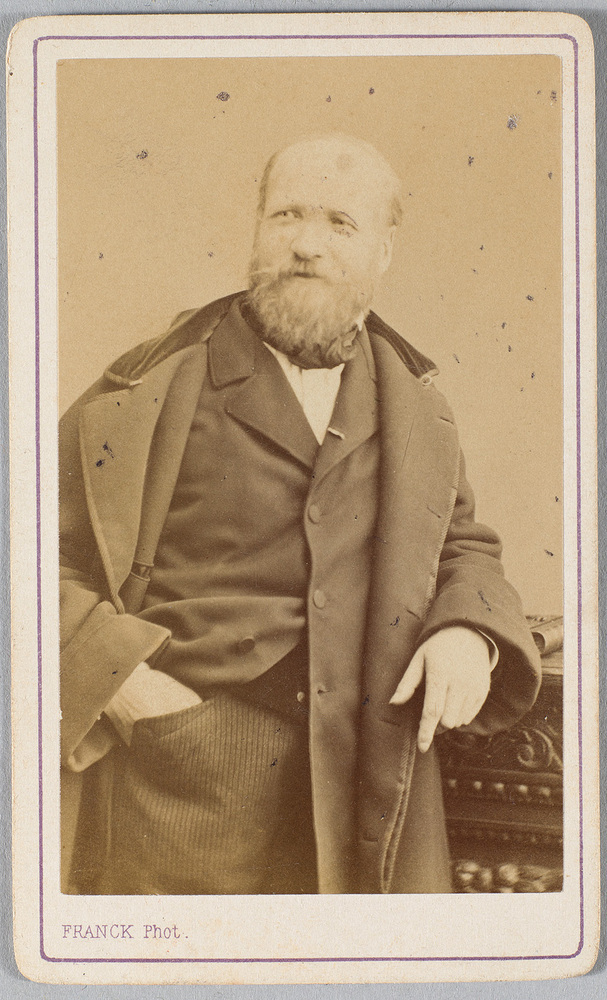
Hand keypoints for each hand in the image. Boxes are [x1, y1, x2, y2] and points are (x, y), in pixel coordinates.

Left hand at [389, 626, 491, 752]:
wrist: (469, 633)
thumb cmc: (438, 647)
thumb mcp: (418, 659)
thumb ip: (407, 683)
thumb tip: (393, 703)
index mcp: (440, 674)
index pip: (432, 710)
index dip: (426, 731)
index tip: (422, 747)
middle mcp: (459, 682)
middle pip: (446, 720)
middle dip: (435, 725)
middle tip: (429, 713)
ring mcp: (473, 687)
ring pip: (458, 721)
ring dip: (447, 721)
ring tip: (443, 703)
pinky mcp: (483, 691)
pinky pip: (469, 716)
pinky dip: (459, 716)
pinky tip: (454, 701)